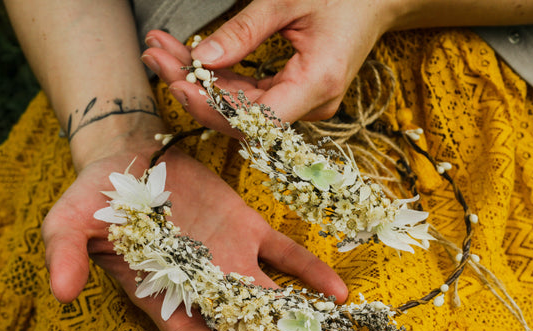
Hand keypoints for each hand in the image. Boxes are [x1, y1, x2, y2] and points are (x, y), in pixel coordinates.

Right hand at [42, 146, 347, 330]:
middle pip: (243, 328)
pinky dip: (310, 273)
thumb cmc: (98, 195)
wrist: (134, 158)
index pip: (186, 330)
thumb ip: (66, 253)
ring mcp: (231, 259)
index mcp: (160, 291)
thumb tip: (58, 292)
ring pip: (272, 299)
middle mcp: (202, 284)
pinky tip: (338, 294)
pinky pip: (285, 255)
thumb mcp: (70, 220)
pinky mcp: (249, 230)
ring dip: (304, 326)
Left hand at [141, 0, 398, 134]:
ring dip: (200, 81)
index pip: (257, 117)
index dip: (214, 108)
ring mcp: (303, 102)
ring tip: (162, 51)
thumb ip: (245, 32)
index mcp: (318, 83)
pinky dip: (219, 79)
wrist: (376, 0)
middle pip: (242, 114)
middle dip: (194, 87)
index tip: (178, 84)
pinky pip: (251, 96)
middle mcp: (313, 103)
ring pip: (241, 106)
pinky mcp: (294, 94)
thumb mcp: (289, 1)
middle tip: (155, 54)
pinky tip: (190, 60)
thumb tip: (202, 58)